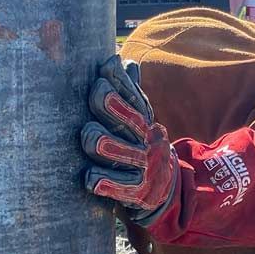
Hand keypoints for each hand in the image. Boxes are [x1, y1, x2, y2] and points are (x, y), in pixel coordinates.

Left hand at [81, 56, 177, 224]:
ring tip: (88, 135)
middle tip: (96, 93)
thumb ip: (129, 95)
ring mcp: (142, 167)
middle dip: (112, 105)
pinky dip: (104, 182)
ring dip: (102, 142)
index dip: (120, 83)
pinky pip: (120, 187)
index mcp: (143, 122)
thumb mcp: (139, 122)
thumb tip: (123, 61)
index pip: (133, 99)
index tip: (104, 68)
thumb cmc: (140, 149)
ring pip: (122, 152)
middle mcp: (145, 142)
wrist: (166, 189)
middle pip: (130, 120)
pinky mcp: (137, 193)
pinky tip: (90, 178)